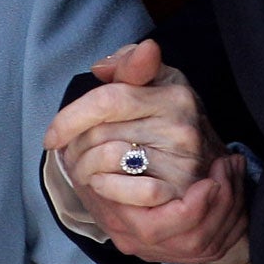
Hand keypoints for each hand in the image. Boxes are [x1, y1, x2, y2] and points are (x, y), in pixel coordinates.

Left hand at [44, 39, 249, 263]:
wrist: (212, 174)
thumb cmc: (175, 124)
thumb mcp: (160, 85)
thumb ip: (130, 66)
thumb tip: (101, 68)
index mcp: (173, 95)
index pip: (109, 99)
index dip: (72, 117)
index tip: (51, 135)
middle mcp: (180, 126)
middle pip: (102, 132)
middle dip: (76, 146)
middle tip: (72, 154)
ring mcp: (183, 163)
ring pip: (108, 161)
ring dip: (85, 169)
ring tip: (85, 170)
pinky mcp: (180, 196)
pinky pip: (131, 193)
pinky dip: (107, 190)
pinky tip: (102, 186)